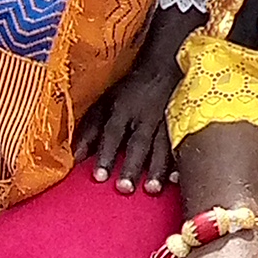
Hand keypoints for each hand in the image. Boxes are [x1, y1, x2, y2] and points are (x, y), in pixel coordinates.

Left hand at [74, 3, 200, 193]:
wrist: (164, 67)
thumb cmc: (130, 91)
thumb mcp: (105, 102)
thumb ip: (90, 129)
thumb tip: (75, 156)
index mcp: (123, 110)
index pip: (112, 133)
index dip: (106, 154)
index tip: (99, 177)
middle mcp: (144, 117)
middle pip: (138, 143)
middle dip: (132, 166)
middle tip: (125, 189)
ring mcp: (166, 121)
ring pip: (162, 147)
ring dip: (157, 169)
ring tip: (152, 190)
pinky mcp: (182, 125)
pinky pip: (181, 146)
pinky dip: (179, 164)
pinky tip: (176, 181)